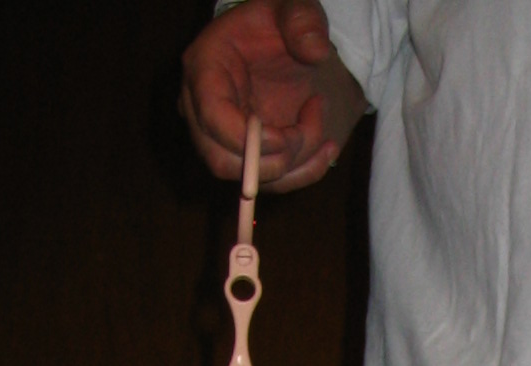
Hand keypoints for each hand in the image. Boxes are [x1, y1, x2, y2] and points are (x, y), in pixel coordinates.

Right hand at [180, 0, 366, 191]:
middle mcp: (203, 111)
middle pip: (223, 162)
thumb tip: (315, 51)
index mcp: (205, 68)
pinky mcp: (247, 157)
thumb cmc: (278, 23)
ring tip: (320, 119)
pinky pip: (272, 183)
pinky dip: (304, 172)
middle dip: (274, 159)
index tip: (286, 136)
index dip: (247, 139)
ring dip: (295, 164)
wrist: (283, 42)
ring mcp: (222, 139)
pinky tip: (326, 147)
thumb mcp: (291, 6)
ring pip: (251, 178)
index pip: (211, 118)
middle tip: (308, 129)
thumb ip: (302, 20)